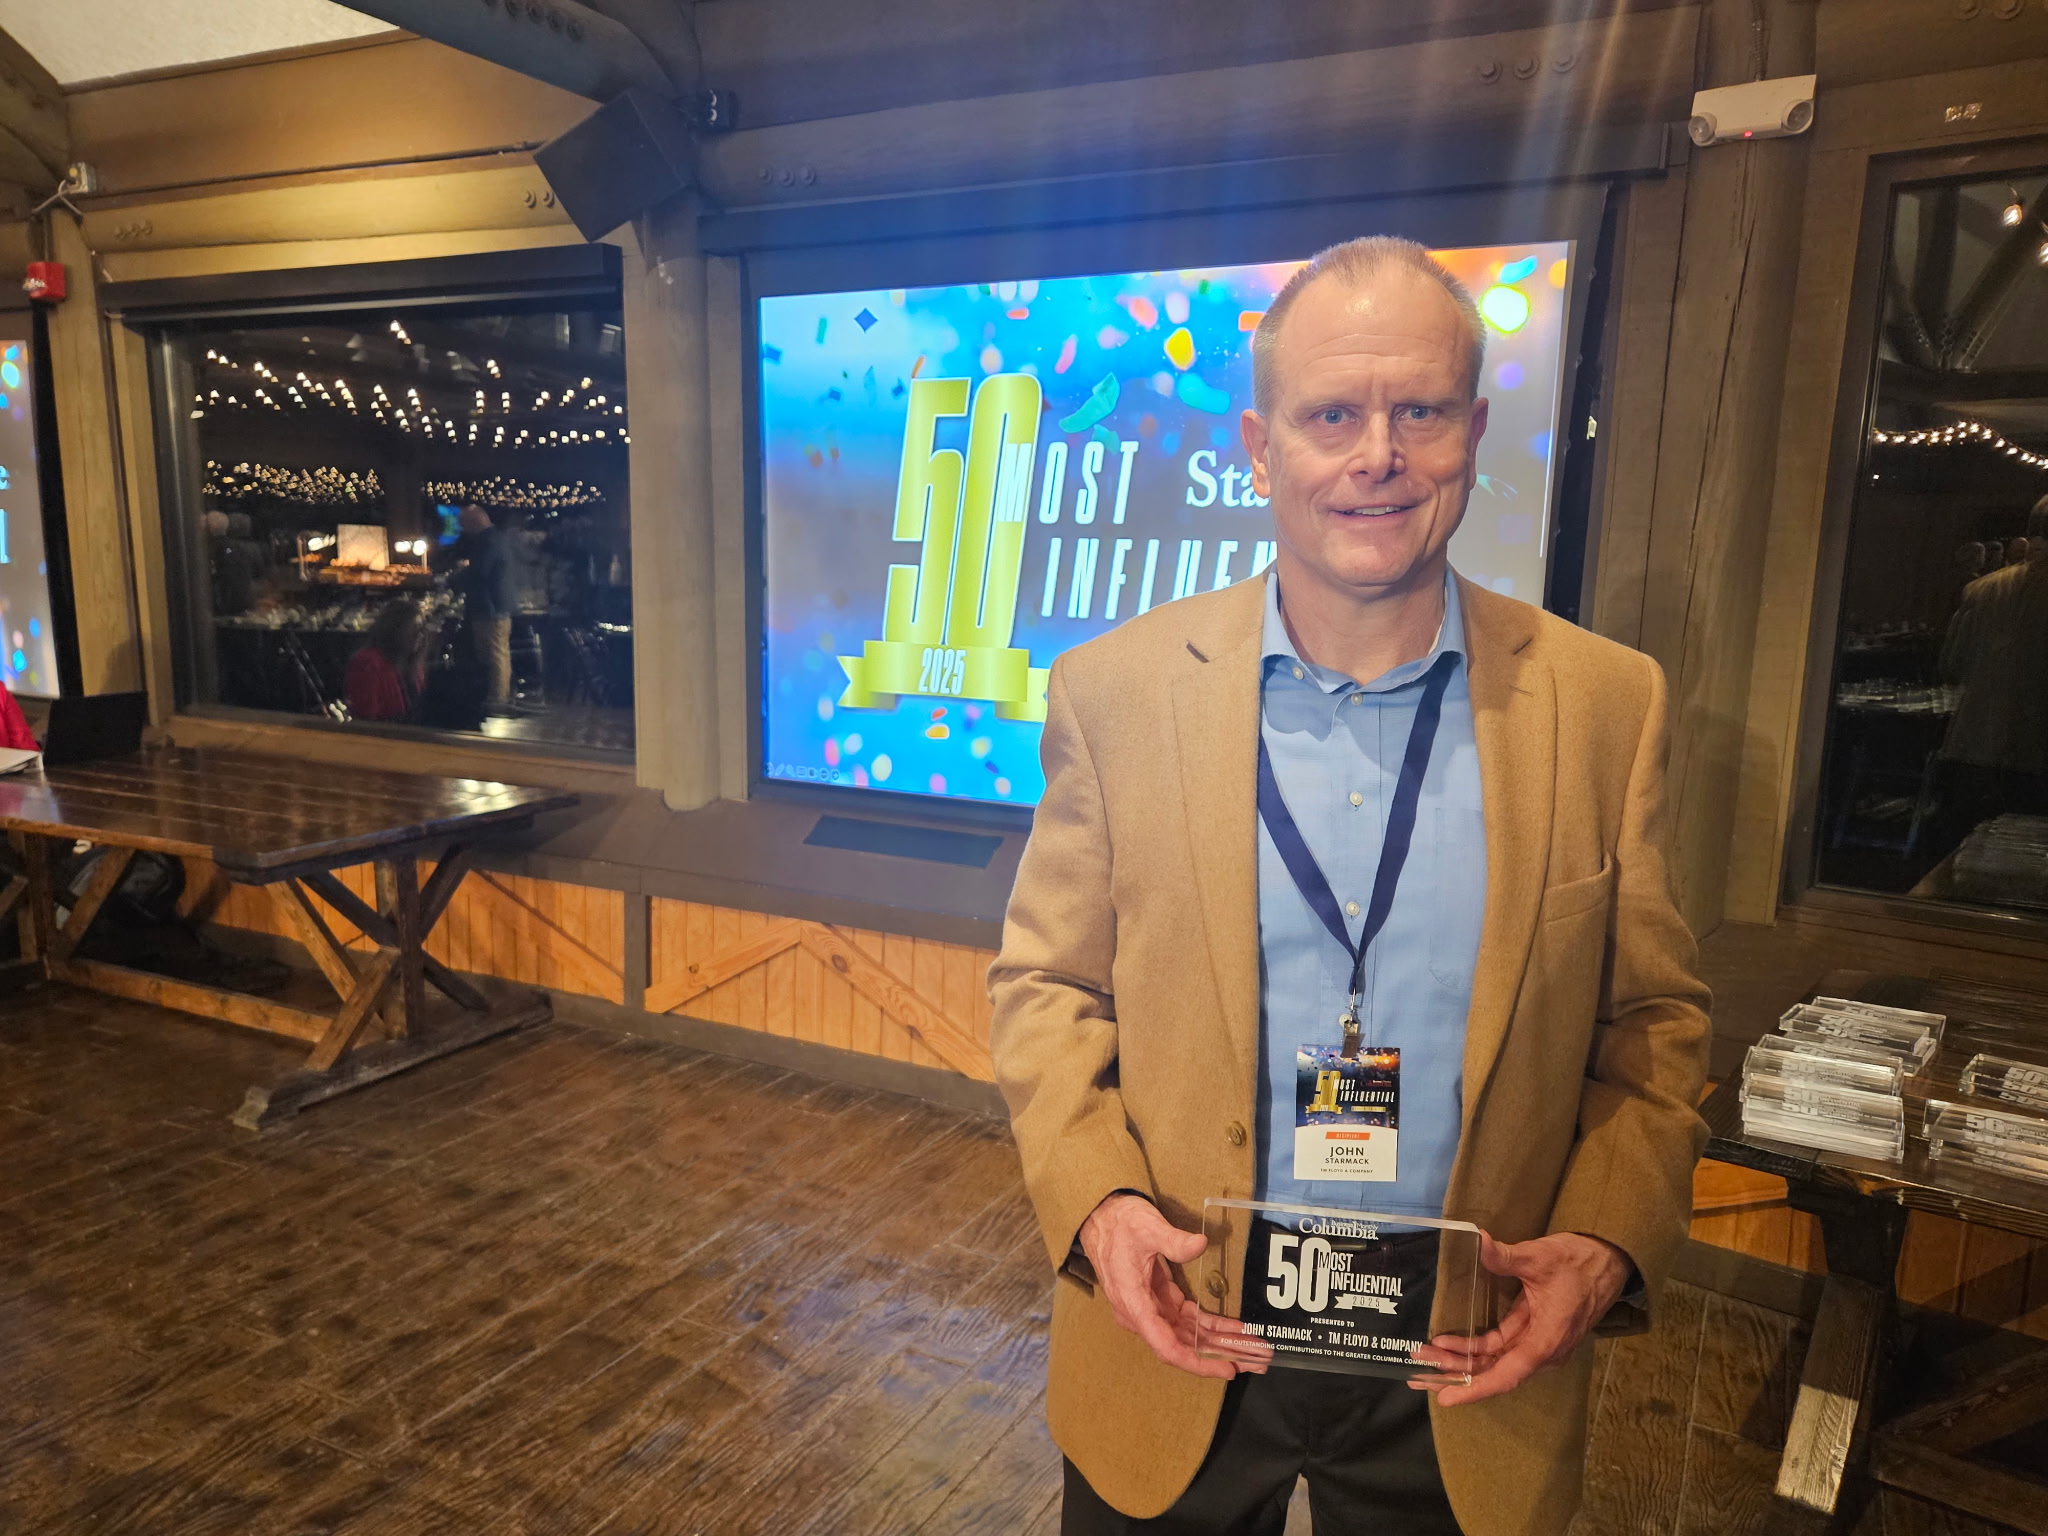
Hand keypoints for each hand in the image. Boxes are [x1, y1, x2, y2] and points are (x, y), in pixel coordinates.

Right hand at [1079, 1193, 1244, 1379]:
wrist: (1101, 1216)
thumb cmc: (1119, 1223)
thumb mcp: (1147, 1227)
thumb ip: (1173, 1240)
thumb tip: (1199, 1244)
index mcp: (1134, 1303)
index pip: (1166, 1345)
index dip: (1197, 1362)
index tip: (1225, 1368)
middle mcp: (1141, 1314)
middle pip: (1183, 1346)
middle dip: (1219, 1356)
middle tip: (1255, 1362)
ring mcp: (1151, 1309)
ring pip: (1189, 1336)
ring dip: (1220, 1344)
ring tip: (1253, 1350)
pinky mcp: (1159, 1301)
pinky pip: (1188, 1321)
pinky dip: (1211, 1326)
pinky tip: (1235, 1330)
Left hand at [1413, 1232, 1630, 1406]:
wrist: (1609, 1260)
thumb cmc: (1579, 1262)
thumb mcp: (1541, 1257)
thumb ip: (1506, 1256)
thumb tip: (1478, 1241)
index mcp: (1547, 1339)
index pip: (1507, 1373)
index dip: (1476, 1387)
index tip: (1448, 1398)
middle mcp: (1543, 1350)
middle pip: (1495, 1370)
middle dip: (1456, 1372)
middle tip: (1417, 1372)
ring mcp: (1539, 1343)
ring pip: (1495, 1360)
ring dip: (1462, 1360)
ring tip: (1426, 1356)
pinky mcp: (1534, 1333)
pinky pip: (1501, 1348)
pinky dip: (1475, 1347)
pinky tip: (1451, 1344)